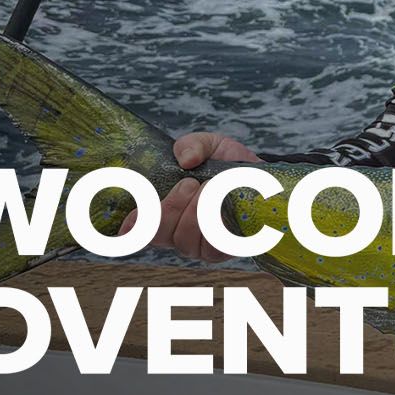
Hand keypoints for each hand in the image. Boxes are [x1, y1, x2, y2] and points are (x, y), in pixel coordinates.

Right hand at [119, 132, 262, 262]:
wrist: (262, 175)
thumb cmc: (226, 164)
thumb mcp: (207, 145)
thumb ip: (191, 145)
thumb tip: (186, 159)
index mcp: (164, 212)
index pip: (138, 229)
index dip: (133, 226)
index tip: (132, 220)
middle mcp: (178, 233)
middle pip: (159, 234)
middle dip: (171, 208)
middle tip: (189, 184)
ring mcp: (201, 245)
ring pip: (186, 239)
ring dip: (198, 209)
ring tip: (212, 187)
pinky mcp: (225, 250)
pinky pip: (213, 242)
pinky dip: (217, 218)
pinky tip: (225, 200)